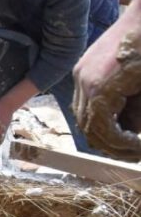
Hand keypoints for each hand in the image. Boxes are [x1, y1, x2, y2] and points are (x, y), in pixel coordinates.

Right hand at [73, 28, 140, 158]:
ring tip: (128, 136)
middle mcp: (83, 81)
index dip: (121, 147)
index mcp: (99, 88)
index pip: (101, 131)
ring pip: (83, 114)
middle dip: (111, 143)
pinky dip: (100, 112)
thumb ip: (140, 115)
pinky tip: (122, 114)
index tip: (140, 150)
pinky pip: (86, 98)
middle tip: (135, 150)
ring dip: (104, 128)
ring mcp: (80, 72)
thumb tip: (136, 135)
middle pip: (87, 126)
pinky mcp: (84, 66)